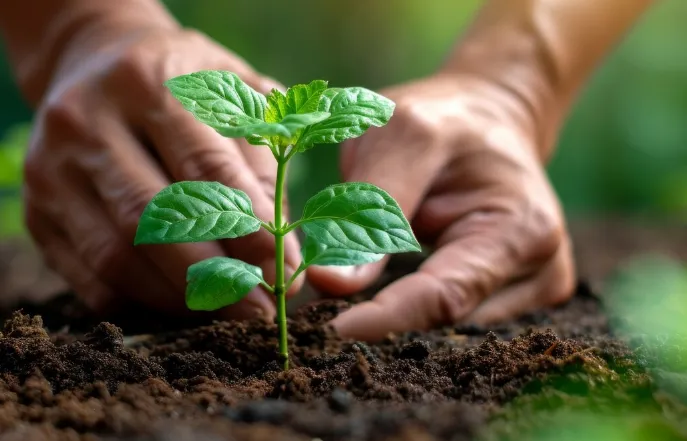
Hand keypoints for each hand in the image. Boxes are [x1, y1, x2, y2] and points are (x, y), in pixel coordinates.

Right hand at [23, 23, 301, 317]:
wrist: (96, 60)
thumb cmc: (185, 83)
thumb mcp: (236, 96)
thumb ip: (263, 164)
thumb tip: (280, 259)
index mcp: (150, 83)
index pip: (206, 169)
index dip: (249, 230)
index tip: (285, 275)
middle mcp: (88, 122)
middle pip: (151, 219)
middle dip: (213, 277)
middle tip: (258, 311)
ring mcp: (52, 169)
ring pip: (116, 255)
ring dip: (179, 297)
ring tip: (226, 310)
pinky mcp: (38, 211)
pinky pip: (90, 277)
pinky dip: (141, 301)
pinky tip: (181, 302)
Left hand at [307, 74, 574, 339]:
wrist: (489, 118)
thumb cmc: (446, 119)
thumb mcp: (401, 138)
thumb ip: (369, 210)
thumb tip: (327, 282)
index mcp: (522, 228)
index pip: (446, 296)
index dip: (387, 317)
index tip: (333, 330)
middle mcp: (540, 269)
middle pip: (443, 316)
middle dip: (383, 310)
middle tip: (325, 298)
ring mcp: (533, 285)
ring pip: (443, 320)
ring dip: (398, 304)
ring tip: (366, 264)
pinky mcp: (517, 294)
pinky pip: (451, 312)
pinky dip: (415, 301)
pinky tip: (397, 274)